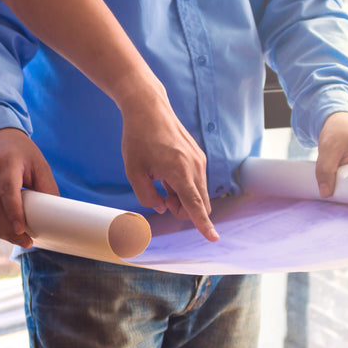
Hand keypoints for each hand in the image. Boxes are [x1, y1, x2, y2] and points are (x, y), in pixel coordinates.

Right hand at [0, 128, 58, 247]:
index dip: (14, 212)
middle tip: (26, 242)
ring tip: (17, 240)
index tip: (22, 230)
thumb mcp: (40, 166)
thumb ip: (47, 190)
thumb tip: (55, 218)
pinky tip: (2, 232)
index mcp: (8, 162)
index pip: (7, 190)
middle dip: (8, 230)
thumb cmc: (23, 155)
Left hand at [118, 86, 218, 241]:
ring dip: (183, 198)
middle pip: (200, 204)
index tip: (213, 239)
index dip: (203, 225)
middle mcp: (195, 166)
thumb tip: (162, 207)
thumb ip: (147, 196)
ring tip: (162, 181)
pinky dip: (185, 186)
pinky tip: (168, 173)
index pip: (194, 205)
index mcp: (179, 171)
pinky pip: (197, 182)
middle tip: (162, 195)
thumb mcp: (134, 171)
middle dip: (183, 210)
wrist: (149, 108)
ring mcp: (200, 161)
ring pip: (199, 194)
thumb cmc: (138, 138)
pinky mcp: (199, 157)